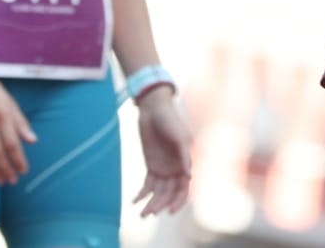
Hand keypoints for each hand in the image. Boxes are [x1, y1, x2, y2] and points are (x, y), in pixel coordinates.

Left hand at [133, 89, 192, 215]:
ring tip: (141, 213)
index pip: (184, 187)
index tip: (170, 211)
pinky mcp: (151, 166)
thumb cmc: (171, 120)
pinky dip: (142, 194)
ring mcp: (163, 168)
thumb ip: (184, 155)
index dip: (179, 200)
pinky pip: (148, 185)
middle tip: (149, 214)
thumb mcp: (179, 136)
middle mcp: (176, 168)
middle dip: (161, 205)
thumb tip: (189, 176)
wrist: (154, 110)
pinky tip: (135, 201)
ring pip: (159, 192)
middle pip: (170, 193)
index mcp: (185, 162)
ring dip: (151, 203)